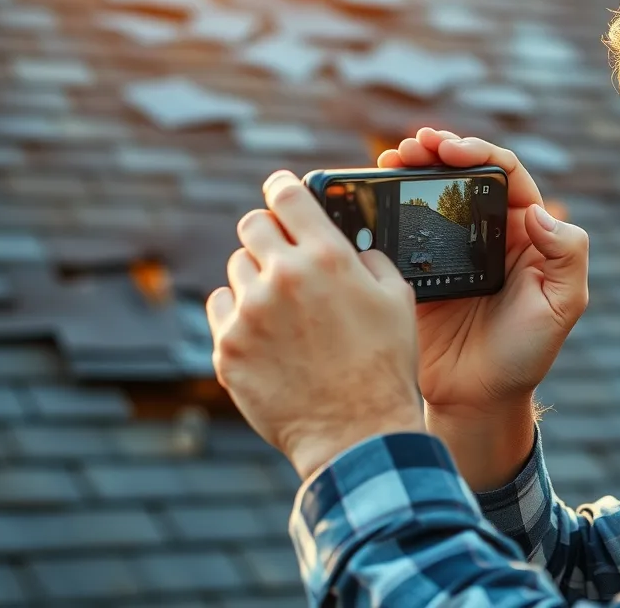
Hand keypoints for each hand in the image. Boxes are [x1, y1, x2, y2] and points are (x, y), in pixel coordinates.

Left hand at [206, 171, 422, 479]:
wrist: (355, 433)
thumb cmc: (385, 367)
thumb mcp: (397, 300)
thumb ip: (368, 259)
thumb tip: (348, 246)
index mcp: (327, 257)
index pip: (287, 195)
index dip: (282, 187)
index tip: (281, 189)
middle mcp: (282, 277)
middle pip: (253, 225)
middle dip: (269, 233)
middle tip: (283, 253)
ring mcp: (249, 313)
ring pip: (237, 268)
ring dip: (257, 278)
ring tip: (284, 309)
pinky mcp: (228, 347)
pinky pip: (221, 308)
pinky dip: (239, 314)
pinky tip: (266, 334)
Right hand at [378, 128, 589, 420]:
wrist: (478, 399)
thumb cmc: (527, 354)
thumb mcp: (562, 305)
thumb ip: (567, 255)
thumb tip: (541, 212)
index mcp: (525, 232)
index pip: (505, 175)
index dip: (479, 153)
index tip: (451, 148)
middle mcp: (487, 234)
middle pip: (462, 176)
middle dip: (437, 152)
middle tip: (411, 146)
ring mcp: (449, 250)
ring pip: (430, 197)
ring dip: (409, 171)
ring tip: (389, 161)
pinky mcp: (417, 271)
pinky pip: (402, 231)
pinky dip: (387, 209)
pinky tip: (371, 198)